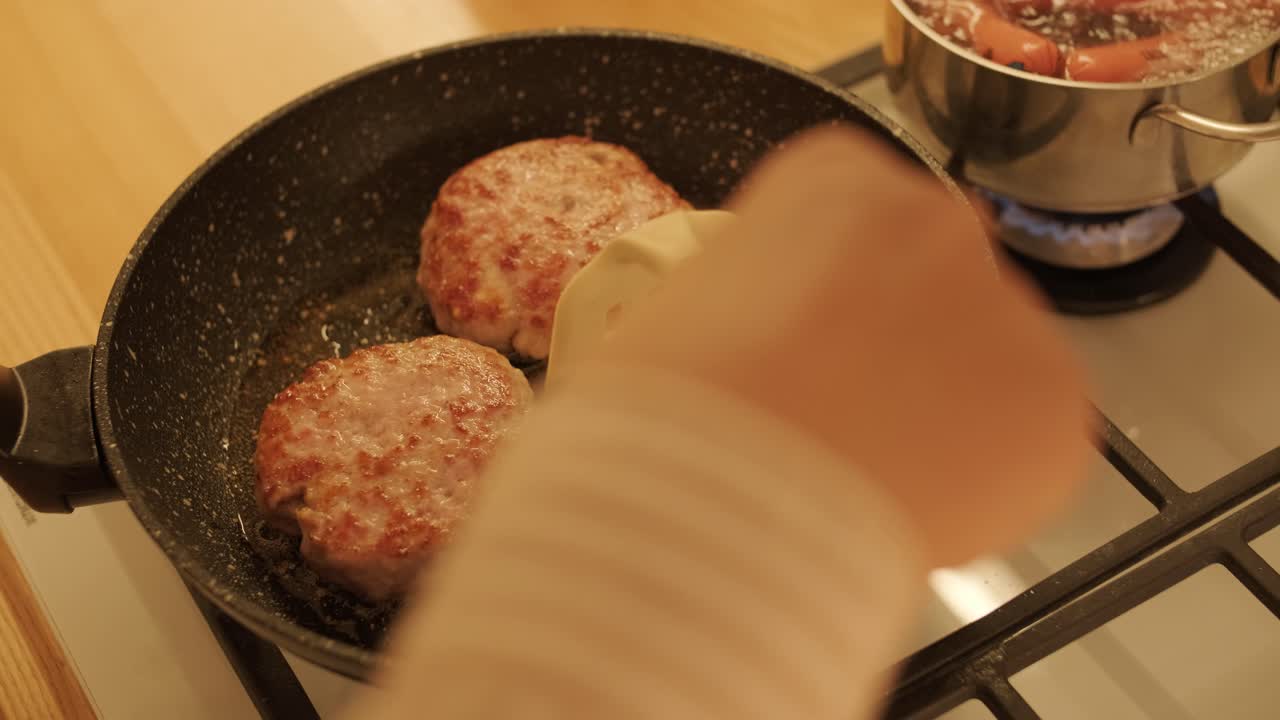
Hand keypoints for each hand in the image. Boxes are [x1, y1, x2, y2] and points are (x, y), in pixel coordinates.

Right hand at [597, 126, 1091, 566]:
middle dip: (902, 344)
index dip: (827, 297)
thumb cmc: (673, 406)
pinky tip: (920, 504)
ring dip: (949, 406)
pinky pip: (1027, 437)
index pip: (855, 219)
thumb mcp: (694, 313)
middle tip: (849, 417)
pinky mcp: (1053, 401)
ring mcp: (1007, 305)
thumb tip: (790, 352)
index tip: (802, 348)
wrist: (727, 493)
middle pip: (934, 280)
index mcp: (835, 178)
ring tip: (878, 476)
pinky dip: (990, 477)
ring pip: (988, 359)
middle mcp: (937, 221)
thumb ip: (764, 300)